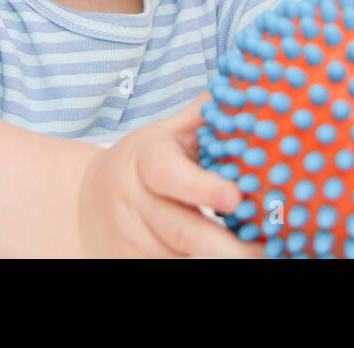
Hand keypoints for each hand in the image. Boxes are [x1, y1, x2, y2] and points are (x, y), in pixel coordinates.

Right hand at [74, 93, 264, 257]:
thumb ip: (204, 115)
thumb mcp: (165, 133)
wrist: (83, 205)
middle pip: (183, 231)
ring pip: (183, 258)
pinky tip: (237, 260)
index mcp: (145, 160)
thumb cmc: (142, 163)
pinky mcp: (135, 267)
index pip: (169, 174)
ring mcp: (134, 242)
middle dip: (229, 247)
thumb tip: (249, 83)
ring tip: (267, 254)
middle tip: (270, 247)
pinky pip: (175, 270)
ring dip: (225, 259)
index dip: (201, 187)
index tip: (236, 197)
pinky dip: (208, 268)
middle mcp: (137, 204)